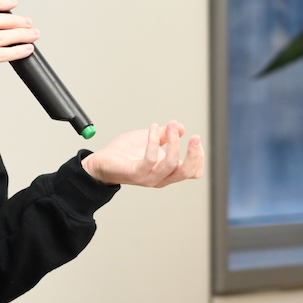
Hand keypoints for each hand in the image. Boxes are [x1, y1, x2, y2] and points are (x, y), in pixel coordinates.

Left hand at [82, 121, 203, 187]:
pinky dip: (153, 141)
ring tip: (171, 125)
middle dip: (194, 154)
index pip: (193, 172)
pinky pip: (150, 159)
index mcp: (168, 172)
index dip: (199, 157)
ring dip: (174, 142)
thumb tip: (180, 127)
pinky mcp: (135, 173)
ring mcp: (148, 178)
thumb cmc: (127, 153)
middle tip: (195, 136)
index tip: (195, 138)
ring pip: (170, 165)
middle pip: (187, 172)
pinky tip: (153, 128)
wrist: (103, 161)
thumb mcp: (152, 140)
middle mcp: (161, 178)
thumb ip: (167, 135)